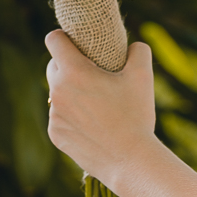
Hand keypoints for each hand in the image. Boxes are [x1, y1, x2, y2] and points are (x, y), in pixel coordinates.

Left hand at [45, 31, 156, 185]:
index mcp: (74, 72)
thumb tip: (132, 45)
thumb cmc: (136, 114)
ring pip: (58, 93)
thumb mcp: (143, 75)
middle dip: (69, 65)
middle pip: (53, 66)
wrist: (130, 160)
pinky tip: (93, 124)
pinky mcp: (55, 134)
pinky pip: (60, 116)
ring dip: (71, 92)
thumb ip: (138, 50)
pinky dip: (72, 115)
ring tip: (97, 102)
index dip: (64, 36)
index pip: (53, 40)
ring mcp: (54, 115)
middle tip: (93, 72)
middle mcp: (57, 92)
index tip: (75, 41)